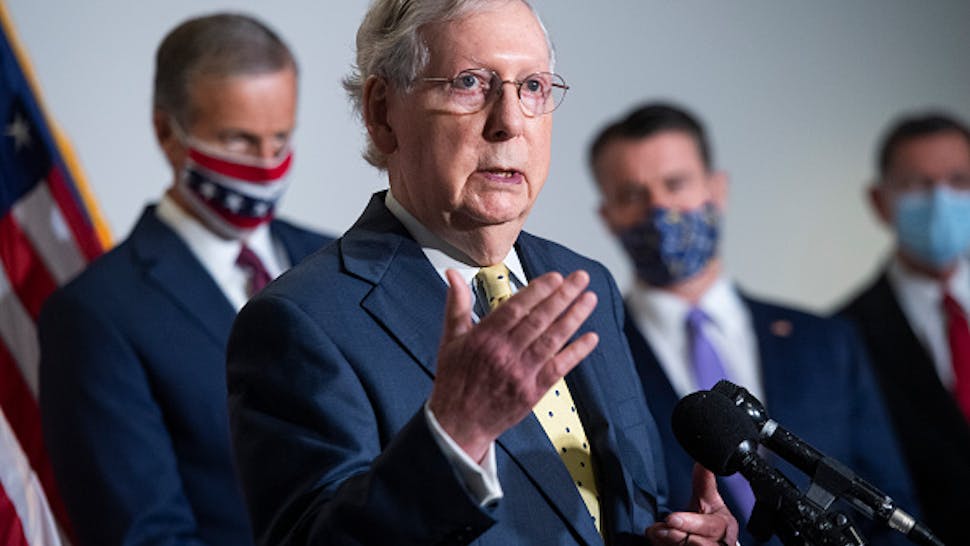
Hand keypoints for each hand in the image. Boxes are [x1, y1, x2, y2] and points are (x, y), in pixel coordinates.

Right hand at [428, 268, 598, 461]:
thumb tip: (453, 276)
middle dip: (562, 296)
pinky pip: (558, 368)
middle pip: (539, 319)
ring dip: (574, 318)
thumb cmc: (455, 381)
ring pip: (552, 340)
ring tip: (589, 300)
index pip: (516, 308)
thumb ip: (456, 305)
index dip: (537, 290)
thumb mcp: (450, 340)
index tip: (555, 277)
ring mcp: (520, 374)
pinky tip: (590, 338)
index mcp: (484, 338)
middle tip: (580, 279)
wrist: (458, 424)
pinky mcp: (532, 392)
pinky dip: (576, 353)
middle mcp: (504, 354)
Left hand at [646, 464, 738, 545]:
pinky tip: (658, 541)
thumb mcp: (709, 498)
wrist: (713, 541)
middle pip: (699, 543)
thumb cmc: (710, 519)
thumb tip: (702, 460)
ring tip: (656, 533)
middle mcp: (720, 543)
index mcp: (725, 525)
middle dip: (677, 535)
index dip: (690, 523)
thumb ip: (704, 481)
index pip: (710, 526)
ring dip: (668, 542)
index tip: (671, 518)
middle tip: (659, 528)